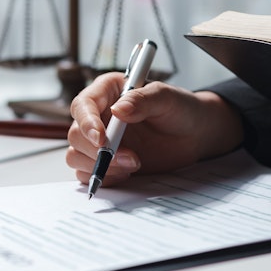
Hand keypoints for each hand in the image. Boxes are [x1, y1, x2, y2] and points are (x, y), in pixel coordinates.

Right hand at [66, 73, 243, 186]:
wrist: (194, 134)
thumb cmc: (180, 109)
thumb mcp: (167, 98)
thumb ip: (143, 100)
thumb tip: (119, 110)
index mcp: (107, 92)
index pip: (83, 105)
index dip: (87, 122)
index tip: (102, 139)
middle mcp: (98, 116)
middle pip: (76, 134)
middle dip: (98, 151)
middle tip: (131, 157)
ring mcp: (100, 141)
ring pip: (77, 156)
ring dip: (101, 166)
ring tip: (135, 163)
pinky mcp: (106, 161)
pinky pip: (88, 174)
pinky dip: (105, 177)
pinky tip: (128, 172)